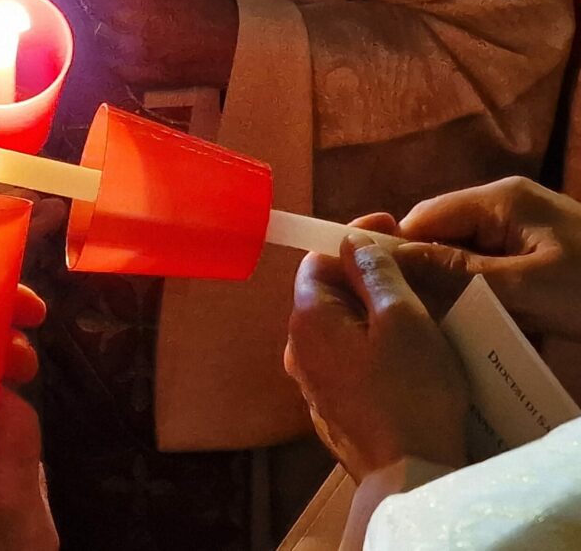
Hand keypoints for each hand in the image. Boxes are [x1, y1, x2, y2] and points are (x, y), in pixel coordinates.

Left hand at [285, 233, 468, 481]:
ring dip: (369, 311)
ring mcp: (310, 381)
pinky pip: (346, 358)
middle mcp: (295, 347)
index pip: (318, 259)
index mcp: (307, 317)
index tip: (392, 232)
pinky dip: (369, 344)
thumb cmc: (409, 390)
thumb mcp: (402, 318)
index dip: (353, 241)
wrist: (407, 475)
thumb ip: (374, 272)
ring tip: (412, 306)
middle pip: (326, 293)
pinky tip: (401, 350)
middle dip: (364, 275)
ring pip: (338, 327)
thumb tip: (351, 241)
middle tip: (409, 267)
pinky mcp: (330, 407)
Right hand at [395, 177, 580, 340]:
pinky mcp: (531, 250)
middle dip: (424, 271)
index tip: (384, 292)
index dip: (398, 251)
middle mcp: (503, 204)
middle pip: (439, 233)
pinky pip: (485, 265)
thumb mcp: (526, 286)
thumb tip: (394, 259)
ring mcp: (519, 226)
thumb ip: (458, 271)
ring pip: (459, 252)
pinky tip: (474, 316)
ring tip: (442, 319)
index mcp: (499, 200)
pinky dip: (475, 289)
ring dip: (450, 285)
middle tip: (414, 313)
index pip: (423, 217)